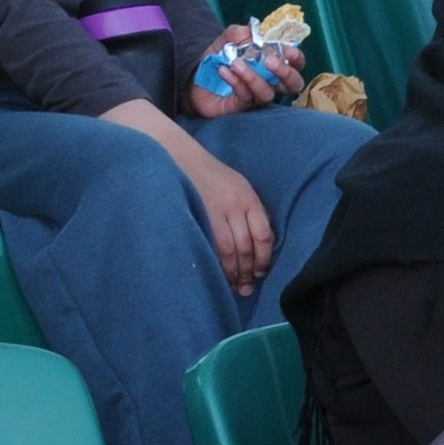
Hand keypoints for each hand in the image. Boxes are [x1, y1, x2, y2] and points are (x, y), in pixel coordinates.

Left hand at [184, 27, 303, 121]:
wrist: (197, 75)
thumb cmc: (221, 57)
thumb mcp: (228, 39)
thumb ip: (240, 33)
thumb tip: (251, 32)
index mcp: (274, 65)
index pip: (296, 64)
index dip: (297, 59)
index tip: (289, 50)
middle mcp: (271, 83)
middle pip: (293, 84)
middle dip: (285, 72)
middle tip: (270, 61)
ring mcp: (257, 97)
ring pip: (267, 93)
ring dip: (253, 77)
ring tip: (236, 63)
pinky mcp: (242, 107)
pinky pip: (245, 97)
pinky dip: (235, 82)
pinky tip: (224, 71)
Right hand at [188, 152, 272, 293]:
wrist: (179, 157)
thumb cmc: (211, 176)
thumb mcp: (238, 187)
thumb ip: (250, 211)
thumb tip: (261, 242)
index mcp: (248, 198)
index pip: (263, 234)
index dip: (264, 258)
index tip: (261, 272)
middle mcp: (234, 205)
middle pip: (247, 246)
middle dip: (248, 271)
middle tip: (246, 288)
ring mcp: (214, 211)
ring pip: (229, 250)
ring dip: (233, 272)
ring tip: (233, 286)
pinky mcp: (196, 216)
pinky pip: (210, 246)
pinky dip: (215, 263)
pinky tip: (215, 273)